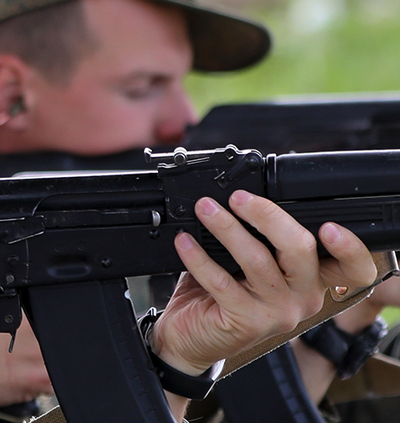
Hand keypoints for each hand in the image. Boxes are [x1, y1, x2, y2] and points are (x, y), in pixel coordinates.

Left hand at [152, 190, 376, 375]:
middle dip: (268, 215)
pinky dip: (199, 256)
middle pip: (300, 249)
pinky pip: (221, 281)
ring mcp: (277, 313)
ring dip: (226, 227)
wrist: (190, 339)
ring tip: (205, 209)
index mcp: (311, 280)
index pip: (352, 268)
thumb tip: (239, 199)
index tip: (329, 225)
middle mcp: (302, 298)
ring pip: (257, 260)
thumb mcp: (247, 266)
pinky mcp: (246, 323)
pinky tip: (185, 241)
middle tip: (238, 198)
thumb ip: (258, 239)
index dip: (350, 247)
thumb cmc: (220, 296)